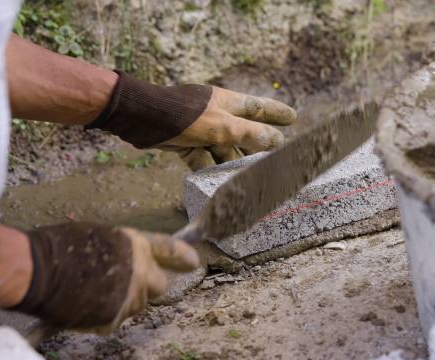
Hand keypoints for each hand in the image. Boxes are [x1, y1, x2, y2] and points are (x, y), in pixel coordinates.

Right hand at [13, 223, 198, 333]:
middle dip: (146, 287)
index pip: (170, 250)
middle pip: (159, 286)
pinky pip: (115, 320)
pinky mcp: (114, 318)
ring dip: (122, 302)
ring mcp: (129, 297)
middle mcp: (140, 271)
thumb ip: (121, 252)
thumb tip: (125, 263)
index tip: (193, 262)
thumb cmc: (61, 247)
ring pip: (136, 306)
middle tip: (121, 284)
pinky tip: (84, 306)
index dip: (183, 257)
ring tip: (93, 293)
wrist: (38, 270)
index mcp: (137, 245)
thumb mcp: (99, 238)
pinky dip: (103, 317)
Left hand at [156, 86, 296, 169]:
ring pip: (223, 146)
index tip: (292, 118)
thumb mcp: (221, 127)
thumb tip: (277, 140)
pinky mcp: (185, 141)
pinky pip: (202, 156)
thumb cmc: (183, 117)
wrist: (141, 118)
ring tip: (247, 176)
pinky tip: (215, 182)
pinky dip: (207, 167)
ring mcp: (200, 128)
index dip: (276, 113)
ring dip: (232, 160)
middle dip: (256, 143)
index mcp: (227, 102)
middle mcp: (216, 113)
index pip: (259, 107)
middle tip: (275, 154)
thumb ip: (249, 134)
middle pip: (242, 129)